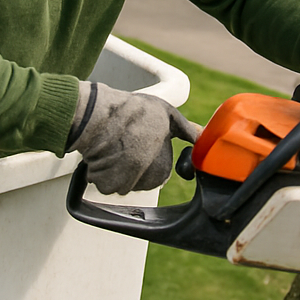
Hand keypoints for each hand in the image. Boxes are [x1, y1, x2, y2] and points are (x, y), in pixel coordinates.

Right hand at [68, 81, 200, 194]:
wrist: (98, 115)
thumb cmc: (135, 113)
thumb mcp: (168, 115)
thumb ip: (186, 130)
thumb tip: (201, 136)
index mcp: (163, 170)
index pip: (159, 171)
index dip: (150, 154)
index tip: (142, 141)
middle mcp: (144, 183)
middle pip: (140, 178)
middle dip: (134, 164)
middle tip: (128, 142)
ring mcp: (123, 185)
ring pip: (121, 180)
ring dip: (117, 167)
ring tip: (115, 145)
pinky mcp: (103, 184)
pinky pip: (104, 180)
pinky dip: (102, 170)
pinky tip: (103, 153)